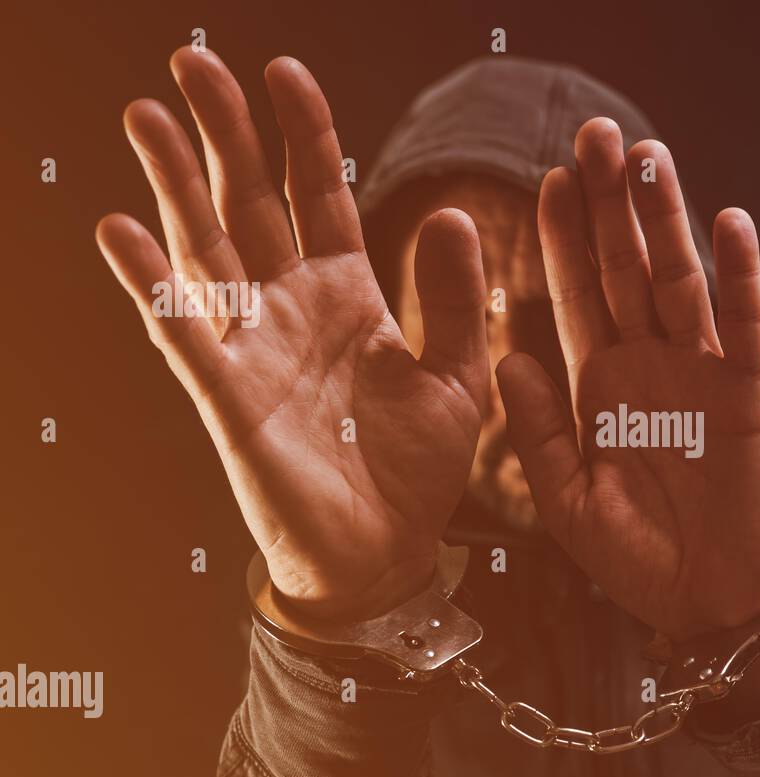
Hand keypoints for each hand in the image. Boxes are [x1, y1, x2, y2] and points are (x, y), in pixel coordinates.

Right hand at [96, 49, 488, 618]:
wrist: (386, 552)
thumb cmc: (417, 468)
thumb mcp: (458, 377)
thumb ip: (457, 301)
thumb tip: (454, 214)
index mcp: (349, 296)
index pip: (320, 197)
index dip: (304, 135)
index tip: (286, 71)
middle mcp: (293, 310)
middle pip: (250, 204)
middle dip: (224, 135)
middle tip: (194, 62)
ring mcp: (255, 350)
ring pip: (208, 250)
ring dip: (175, 185)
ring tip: (148, 116)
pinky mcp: (229, 400)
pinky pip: (186, 335)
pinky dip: (156, 286)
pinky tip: (123, 231)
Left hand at [498, 118, 759, 637]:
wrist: (709, 604)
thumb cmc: (636, 560)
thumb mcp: (568, 501)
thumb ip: (538, 432)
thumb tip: (507, 357)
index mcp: (601, 387)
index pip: (576, 298)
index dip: (561, 240)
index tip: (546, 182)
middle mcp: (649, 366)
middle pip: (624, 270)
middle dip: (609, 205)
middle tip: (592, 134)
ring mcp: (701, 374)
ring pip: (680, 281)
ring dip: (665, 218)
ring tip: (648, 155)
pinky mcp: (749, 393)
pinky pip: (744, 325)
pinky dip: (739, 275)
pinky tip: (729, 221)